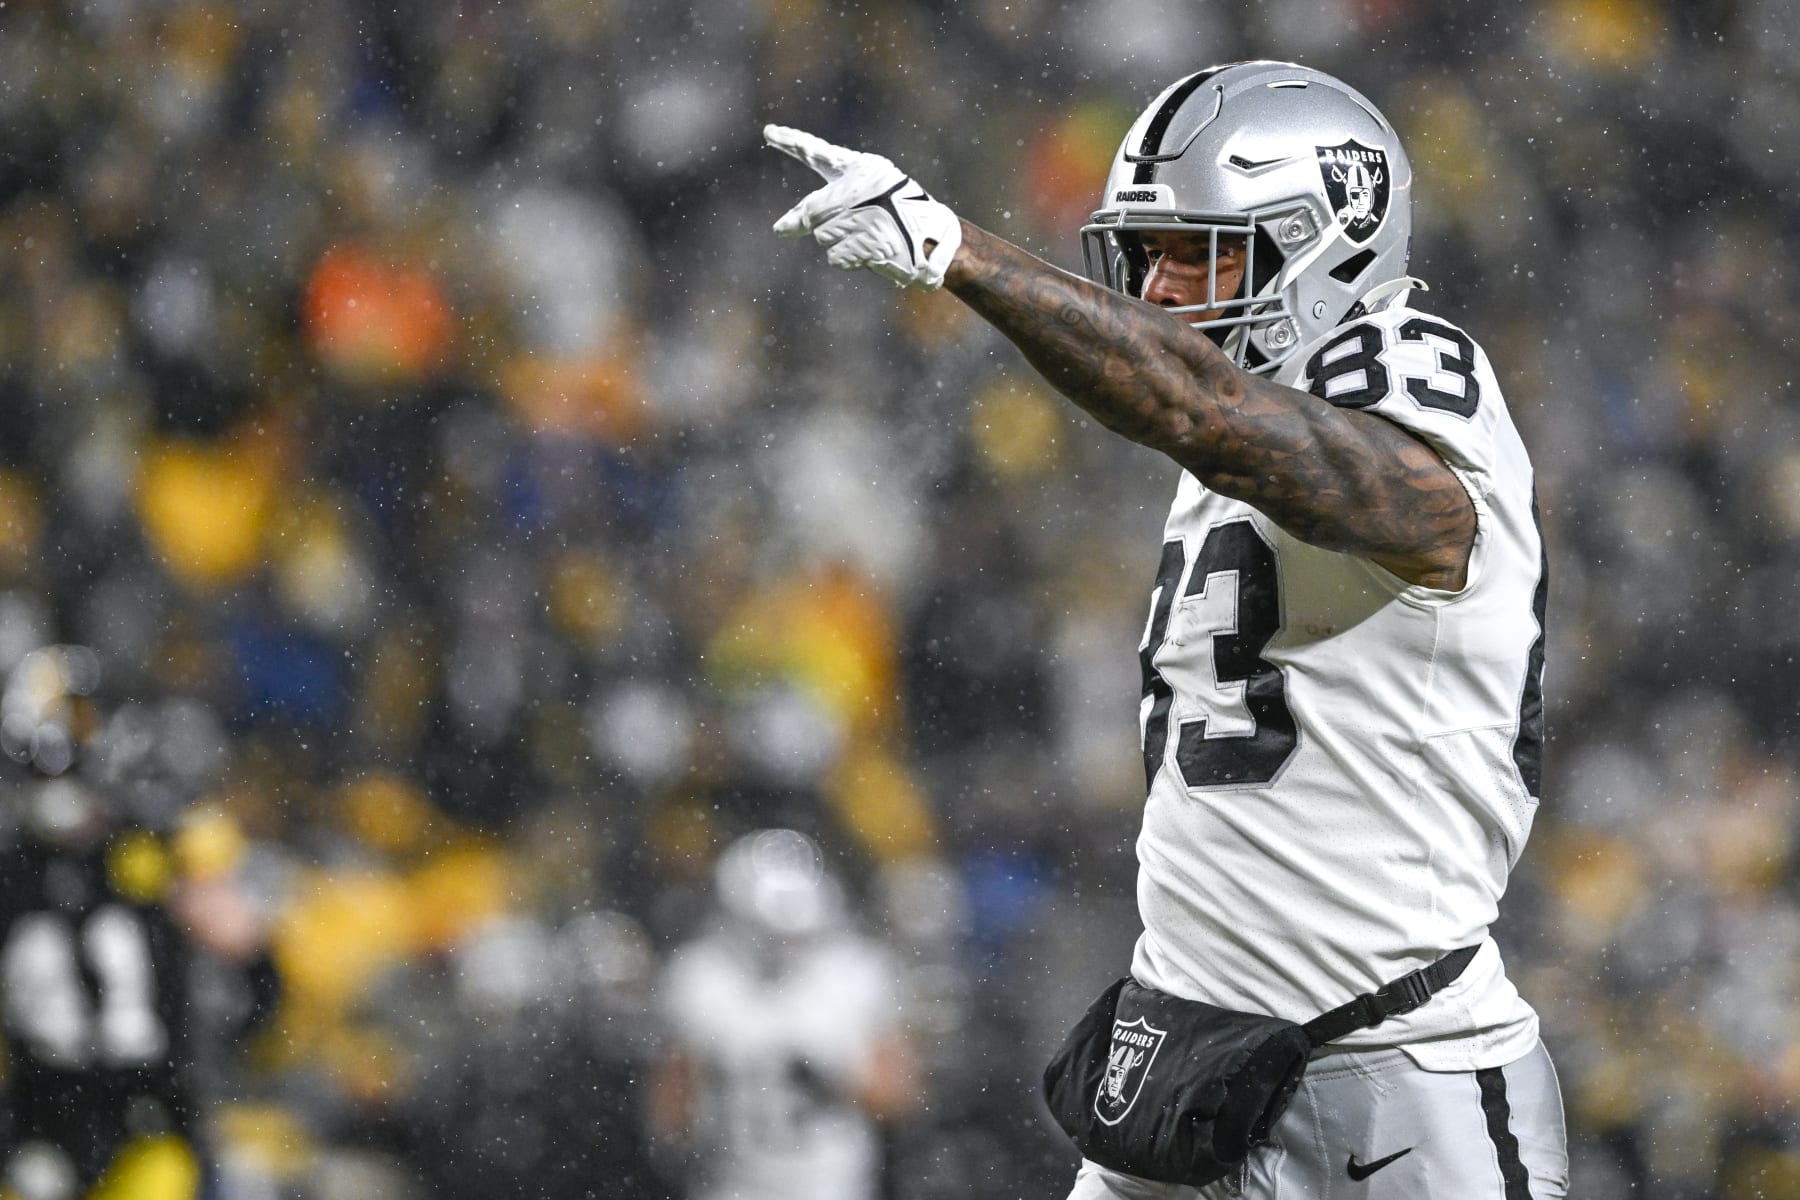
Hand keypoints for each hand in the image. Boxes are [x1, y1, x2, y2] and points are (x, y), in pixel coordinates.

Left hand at [765, 124, 962, 289]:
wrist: (938, 240)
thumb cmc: (899, 218)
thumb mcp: (867, 200)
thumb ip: (822, 209)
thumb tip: (777, 231)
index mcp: (863, 167)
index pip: (820, 153)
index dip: (794, 142)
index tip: (770, 132)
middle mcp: (862, 186)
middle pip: (814, 211)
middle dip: (823, 225)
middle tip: (850, 226)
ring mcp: (865, 215)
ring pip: (822, 236)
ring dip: (839, 244)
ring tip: (870, 238)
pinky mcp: (868, 242)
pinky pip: (836, 256)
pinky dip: (850, 260)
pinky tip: (872, 253)